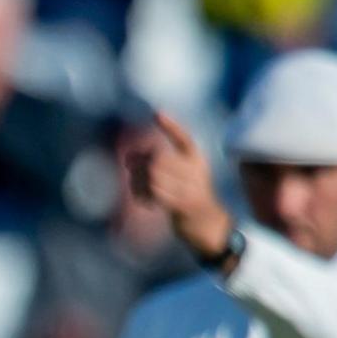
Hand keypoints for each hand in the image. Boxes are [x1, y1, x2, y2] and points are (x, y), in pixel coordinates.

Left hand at [123, 110, 234, 264]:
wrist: (207, 224)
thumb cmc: (188, 197)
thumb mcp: (182, 176)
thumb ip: (162, 165)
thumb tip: (128, 157)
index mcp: (196, 160)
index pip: (184, 138)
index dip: (171, 126)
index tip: (157, 113)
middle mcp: (196, 171)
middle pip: (160, 159)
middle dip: (139, 162)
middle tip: (129, 167)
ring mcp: (191, 188)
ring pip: (154, 177)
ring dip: (137, 181)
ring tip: (135, 186)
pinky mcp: (183, 205)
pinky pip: (155, 195)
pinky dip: (142, 195)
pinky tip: (142, 200)